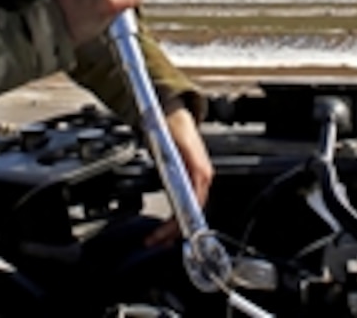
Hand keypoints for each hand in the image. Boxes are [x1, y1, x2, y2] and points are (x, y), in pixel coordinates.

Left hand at [146, 106, 214, 246]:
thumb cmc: (174, 125)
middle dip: (173, 230)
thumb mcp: (172, 137)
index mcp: (201, 171)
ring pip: (188, 212)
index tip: (168, 230)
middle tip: (154, 240)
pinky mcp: (188, 184)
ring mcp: (196, 183)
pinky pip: (184, 207)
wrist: (174, 115)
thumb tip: (176, 169)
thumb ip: (175, 153)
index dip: (181, 219)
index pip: (194, 202)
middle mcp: (202, 179)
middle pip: (191, 212)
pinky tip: (164, 229)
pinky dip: (174, 220)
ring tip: (155, 240)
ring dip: (173, 228)